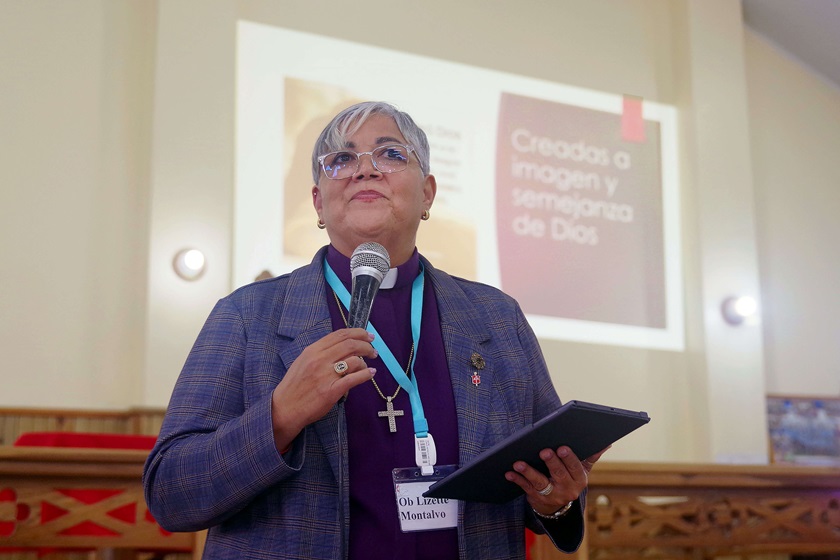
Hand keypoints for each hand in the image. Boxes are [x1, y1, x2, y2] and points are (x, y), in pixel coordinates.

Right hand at [271, 328, 377, 450]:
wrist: (284, 408)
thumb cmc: (294, 386)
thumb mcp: (303, 362)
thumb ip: (320, 353)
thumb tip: (342, 347)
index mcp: (312, 350)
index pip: (340, 335)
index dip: (357, 332)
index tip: (367, 335)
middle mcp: (319, 360)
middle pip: (350, 345)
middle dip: (366, 345)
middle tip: (373, 351)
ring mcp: (326, 375)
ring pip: (354, 361)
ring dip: (365, 362)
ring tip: (368, 365)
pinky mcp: (332, 391)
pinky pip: (354, 379)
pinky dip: (366, 374)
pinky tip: (371, 373)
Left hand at [505, 446, 609, 515]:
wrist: (558, 507)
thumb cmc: (570, 479)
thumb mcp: (582, 470)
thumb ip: (591, 456)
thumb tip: (606, 443)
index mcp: (579, 479)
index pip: (575, 468)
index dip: (568, 458)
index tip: (561, 448)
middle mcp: (566, 489)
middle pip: (558, 475)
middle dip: (551, 463)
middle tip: (543, 451)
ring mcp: (551, 495)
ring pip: (540, 483)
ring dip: (529, 472)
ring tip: (519, 463)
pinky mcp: (536, 498)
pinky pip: (525, 488)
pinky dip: (517, 480)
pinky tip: (509, 472)